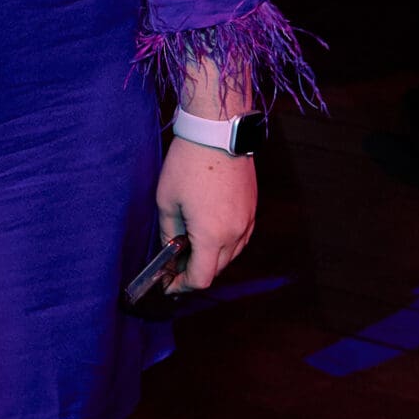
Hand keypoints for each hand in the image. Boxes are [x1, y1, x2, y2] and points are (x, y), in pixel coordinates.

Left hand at [154, 139, 256, 292]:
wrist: (217, 132)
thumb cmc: (188, 164)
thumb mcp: (166, 201)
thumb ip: (169, 234)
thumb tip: (170, 253)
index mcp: (212, 235)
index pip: (201, 279)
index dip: (181, 286)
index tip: (167, 283)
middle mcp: (235, 233)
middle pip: (216, 270)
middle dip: (194, 273)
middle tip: (172, 266)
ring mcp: (248, 221)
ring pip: (230, 256)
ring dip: (210, 259)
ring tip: (188, 248)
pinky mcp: (252, 209)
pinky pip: (240, 239)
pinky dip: (223, 244)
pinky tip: (206, 233)